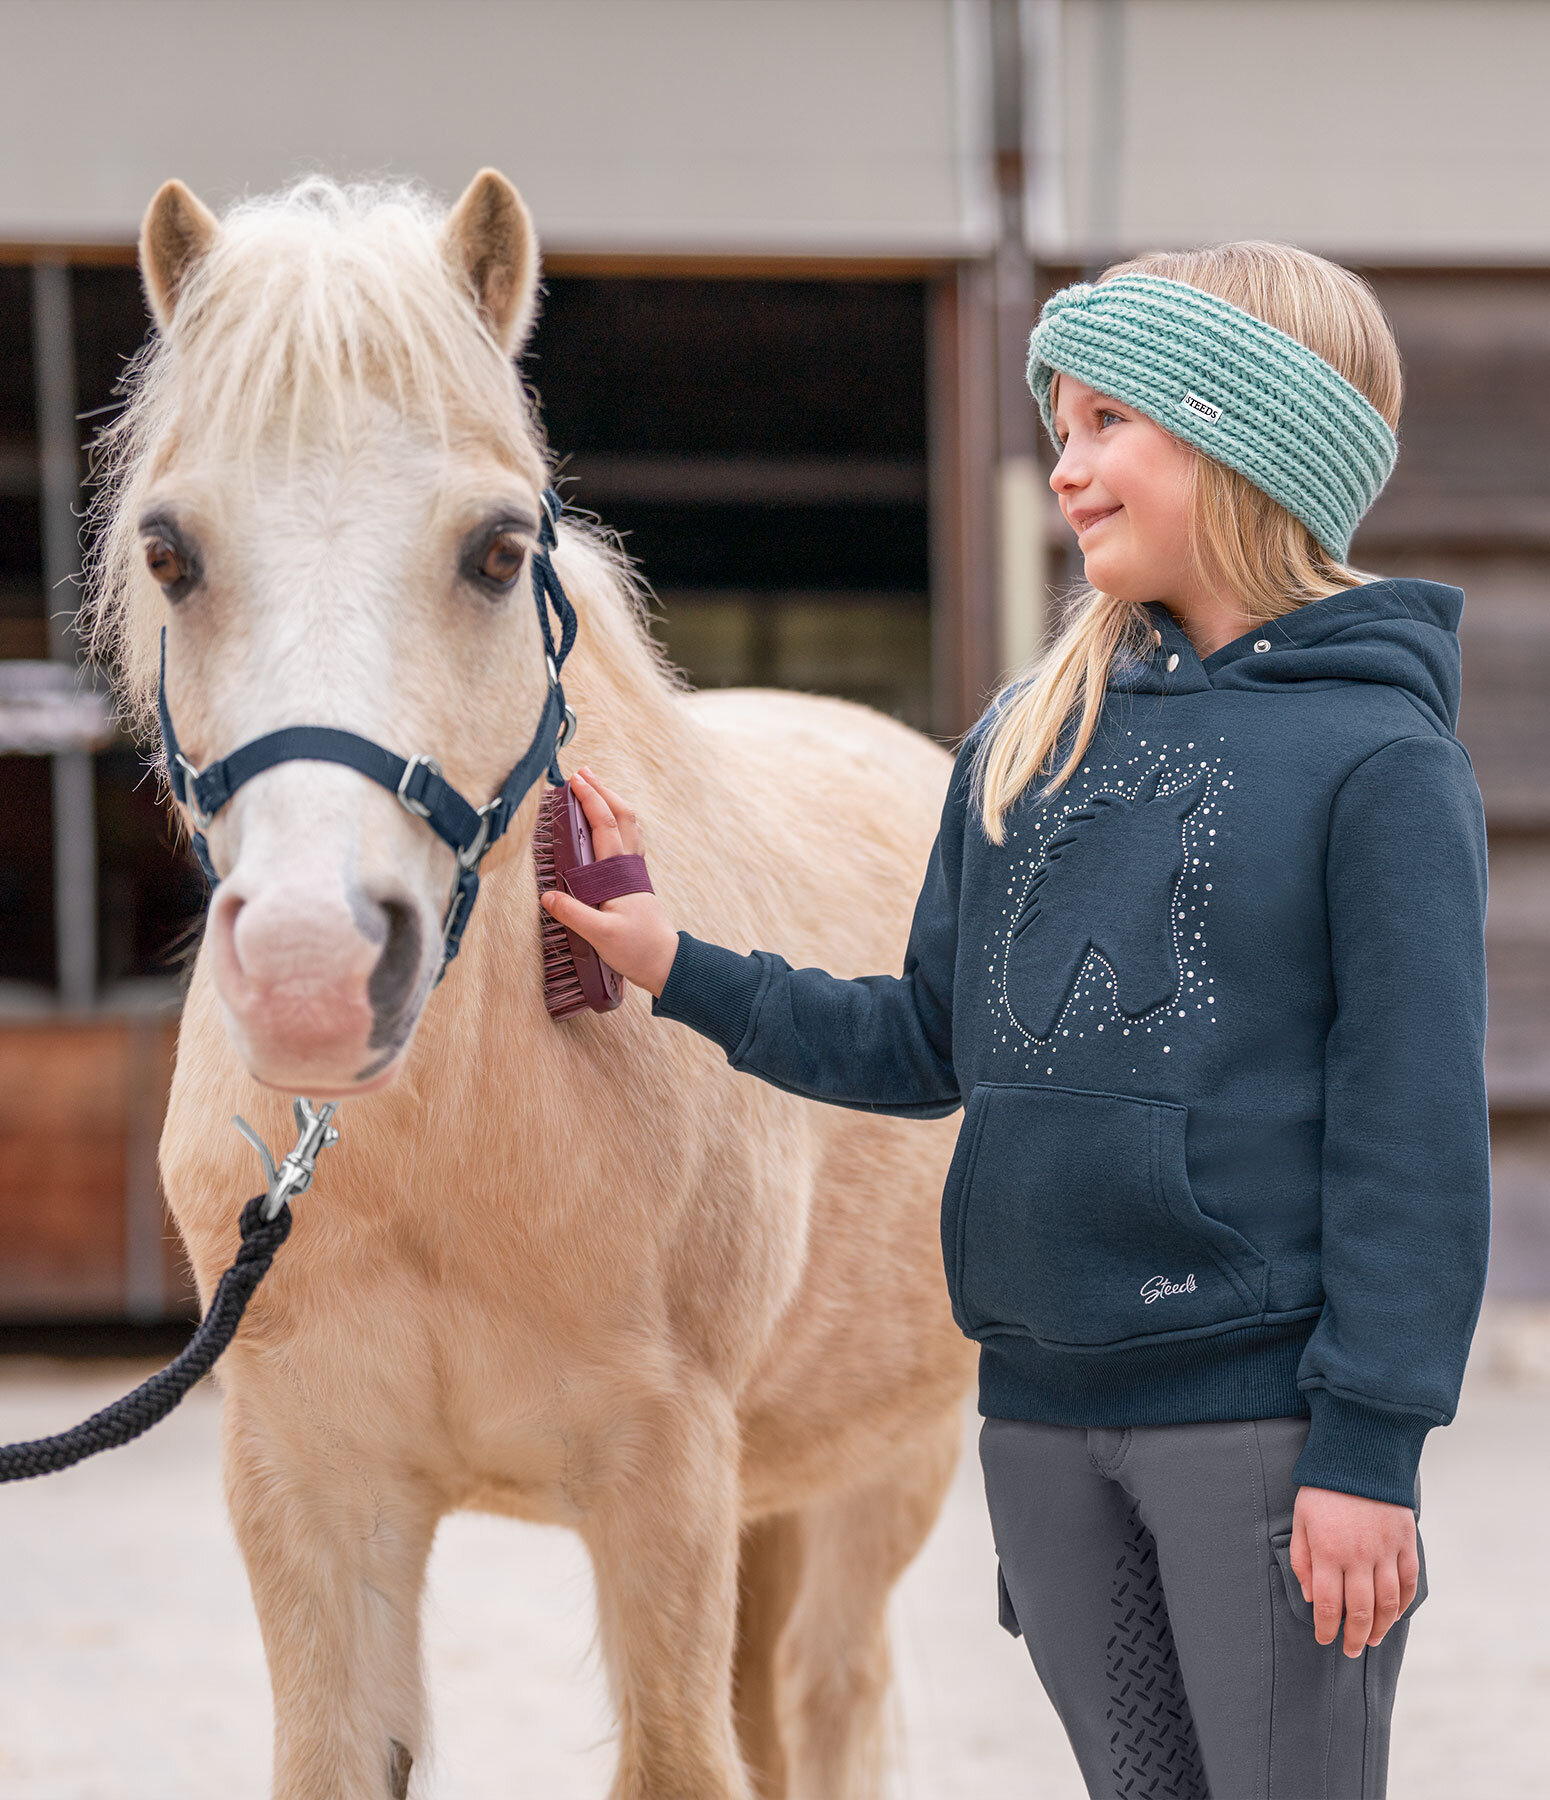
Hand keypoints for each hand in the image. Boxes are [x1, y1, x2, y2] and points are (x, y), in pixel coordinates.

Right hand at [540, 766, 680, 996]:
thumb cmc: (636, 949)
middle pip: (622, 815)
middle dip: (602, 790)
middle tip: (582, 773)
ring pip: (629, 825)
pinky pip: (628, 840)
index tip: (574, 780)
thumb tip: (548, 896)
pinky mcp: (634, 881)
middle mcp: (630, 866)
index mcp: (620, 872)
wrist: (665, 962)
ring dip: (612, 802)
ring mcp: (635, 871)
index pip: (605, 825)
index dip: (590, 799)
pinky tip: (606, 825)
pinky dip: (616, 822)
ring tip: (593, 789)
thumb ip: (574, 914)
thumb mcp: (600, 935)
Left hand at [1289, 1485, 1418, 1656]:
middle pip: (1360, 1612)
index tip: (1325, 1640)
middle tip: (1351, 1650)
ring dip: (1381, 1627)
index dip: (1327, 1629)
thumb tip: (1311, 1598)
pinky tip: (1395, 1614)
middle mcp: (1359, 1557)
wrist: (1360, 1455)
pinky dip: (1403, 1604)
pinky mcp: (1405, 1543)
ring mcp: (1386, 1551)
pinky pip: (1409, 1583)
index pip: (1328, 1605)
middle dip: (1355, 1637)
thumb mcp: (1300, 1520)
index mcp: (1328, 1551)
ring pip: (1388, 1604)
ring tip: (1373, 1639)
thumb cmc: (1323, 1488)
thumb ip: (1303, 1560)